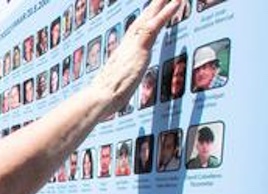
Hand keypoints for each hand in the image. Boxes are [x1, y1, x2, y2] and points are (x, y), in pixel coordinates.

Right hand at [91, 0, 181, 114]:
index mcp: (120, 57)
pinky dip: (166, 13)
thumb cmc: (103, 101)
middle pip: (140, 23)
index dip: (142, 24)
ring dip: (161, 5)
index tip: (148, 15)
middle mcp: (126, 48)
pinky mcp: (139, 48)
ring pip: (149, 20)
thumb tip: (109, 102)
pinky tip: (177, 3)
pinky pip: (154, 26)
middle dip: (151, 9)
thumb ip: (115, 91)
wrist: (99, 99)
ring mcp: (132, 47)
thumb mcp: (113, 93)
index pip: (133, 37)